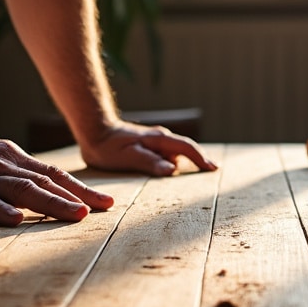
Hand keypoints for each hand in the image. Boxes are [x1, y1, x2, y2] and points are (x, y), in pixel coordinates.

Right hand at [0, 136, 113, 226]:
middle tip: (100, 210)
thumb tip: (49, 197)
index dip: (80, 188)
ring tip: (74, 215)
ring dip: (50, 202)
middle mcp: (1, 163)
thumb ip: (16, 179)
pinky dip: (0, 210)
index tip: (106, 203)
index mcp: (11, 158)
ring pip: (21, 189)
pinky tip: (17, 220)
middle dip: (75, 196)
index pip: (53, 174)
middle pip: (44, 181)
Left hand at [80, 121, 217, 176]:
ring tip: (196, 174)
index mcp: (158, 139)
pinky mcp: (149, 146)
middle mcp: (160, 138)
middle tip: (211, 171)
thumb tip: (173, 169)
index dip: (201, 158)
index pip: (187, 147)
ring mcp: (155, 141)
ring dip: (185, 163)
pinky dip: (172, 162)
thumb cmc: (107, 147)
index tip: (214, 168)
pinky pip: (166, 155)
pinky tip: (172, 172)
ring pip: (175, 153)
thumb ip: (150, 162)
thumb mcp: (127, 157)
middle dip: (198, 160)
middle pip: (185, 150)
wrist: (94, 131)